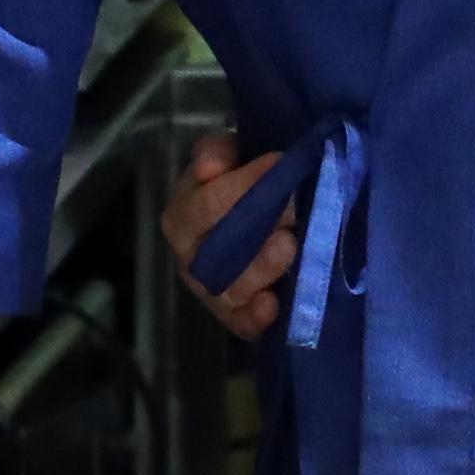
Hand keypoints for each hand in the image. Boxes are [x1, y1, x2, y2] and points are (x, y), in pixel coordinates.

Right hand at [160, 128, 289, 341]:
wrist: (252, 212)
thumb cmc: (236, 181)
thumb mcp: (225, 155)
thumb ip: (215, 152)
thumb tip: (209, 168)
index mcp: (182, 215)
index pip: (206, 204)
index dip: (242, 186)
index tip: (279, 164)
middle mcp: (191, 257)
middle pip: (214, 255)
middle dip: (252, 235)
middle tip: (292, 214)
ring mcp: (211, 290)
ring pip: (229, 290)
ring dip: (260, 270)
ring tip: (290, 246)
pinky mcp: (235, 314)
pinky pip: (240, 323)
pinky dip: (254, 319)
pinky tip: (272, 306)